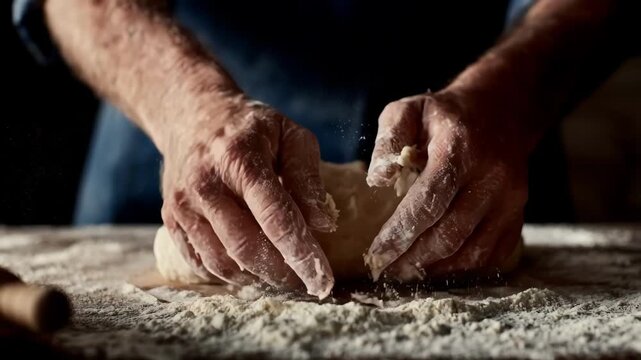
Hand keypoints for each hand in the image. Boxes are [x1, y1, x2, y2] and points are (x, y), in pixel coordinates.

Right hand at [160, 95, 335, 297]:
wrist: (191, 115)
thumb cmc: (250, 127)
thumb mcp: (289, 134)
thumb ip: (306, 175)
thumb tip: (324, 223)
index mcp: (239, 159)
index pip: (275, 217)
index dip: (301, 253)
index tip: (323, 279)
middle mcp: (205, 185)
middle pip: (246, 247)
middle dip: (282, 274)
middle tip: (308, 285)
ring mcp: (183, 205)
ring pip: (222, 262)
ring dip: (257, 280)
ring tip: (283, 280)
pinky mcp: (172, 220)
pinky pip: (200, 262)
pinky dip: (229, 276)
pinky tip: (252, 274)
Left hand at [365, 90, 527, 280]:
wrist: (501, 112)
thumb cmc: (444, 116)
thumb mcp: (408, 110)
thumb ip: (388, 140)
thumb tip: (377, 180)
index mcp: (460, 148)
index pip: (429, 200)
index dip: (400, 232)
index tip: (375, 254)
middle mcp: (492, 177)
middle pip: (450, 233)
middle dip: (413, 258)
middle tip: (383, 270)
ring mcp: (511, 200)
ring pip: (472, 251)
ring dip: (435, 269)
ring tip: (405, 273)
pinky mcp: (518, 216)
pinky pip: (492, 255)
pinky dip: (462, 269)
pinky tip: (436, 269)